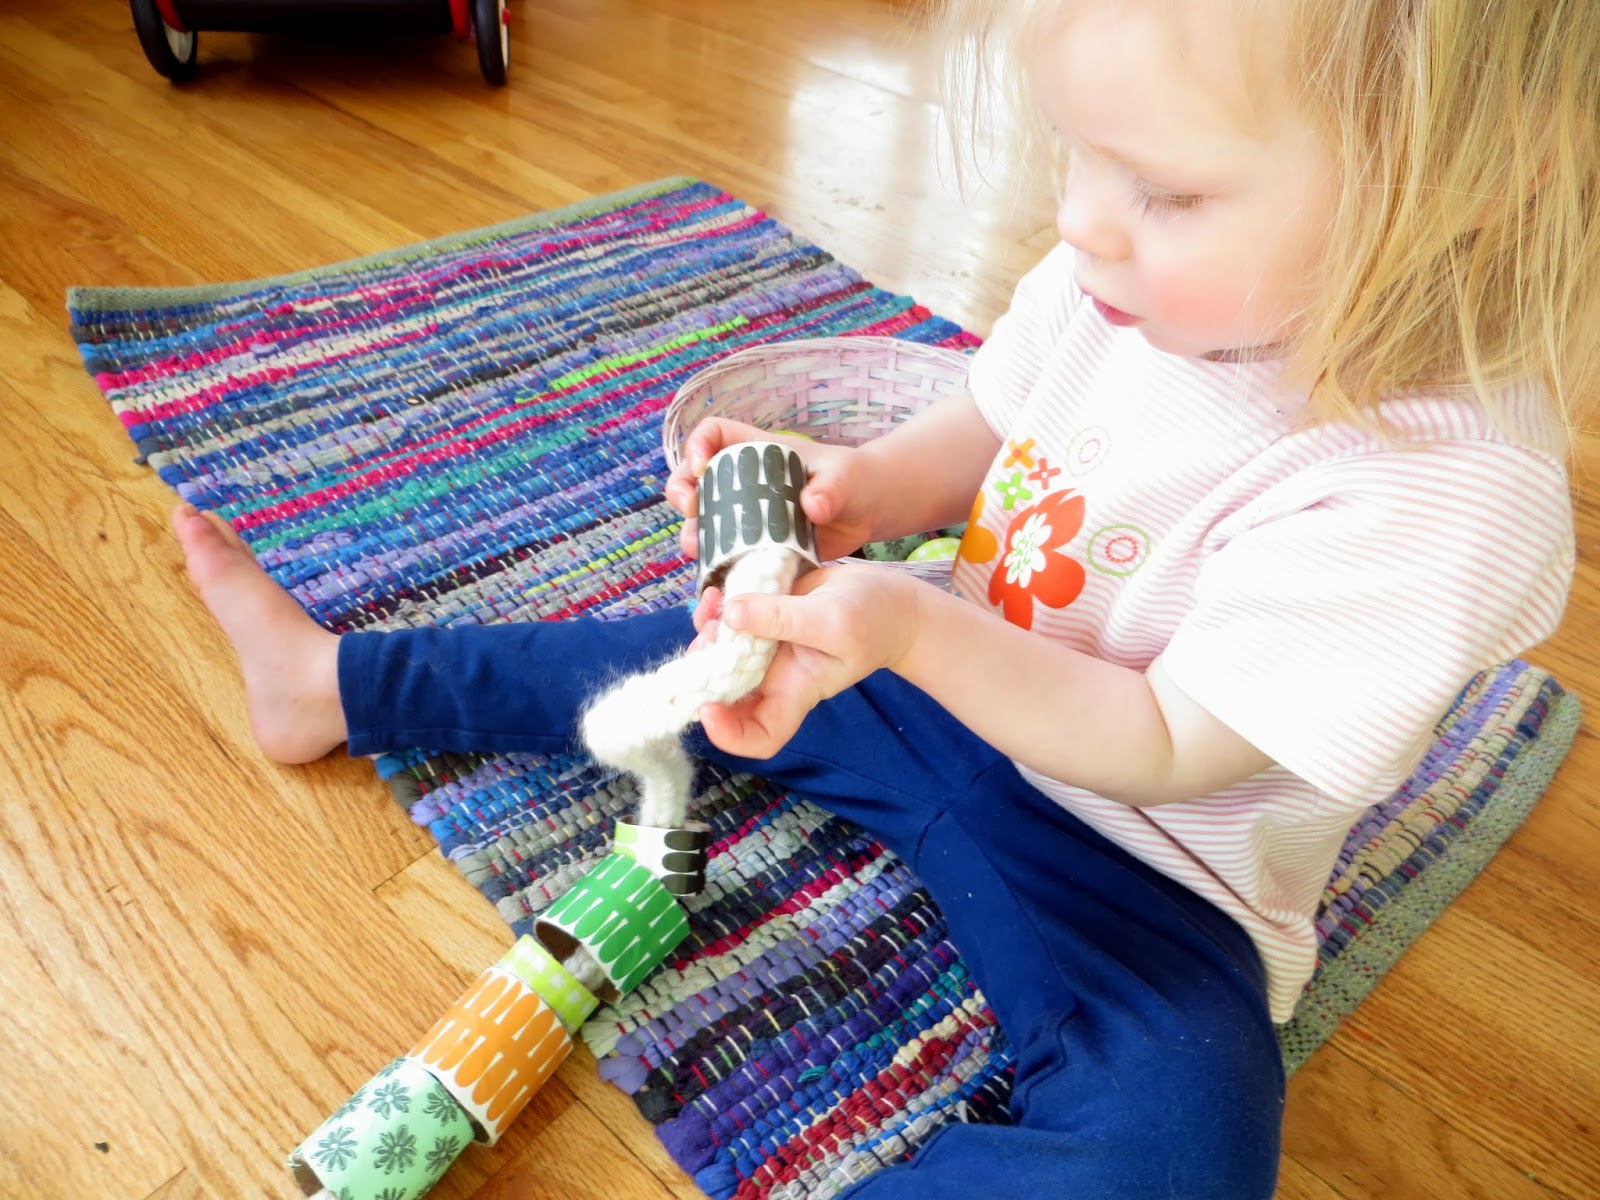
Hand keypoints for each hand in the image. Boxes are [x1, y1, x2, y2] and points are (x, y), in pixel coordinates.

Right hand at [664, 418, 881, 562]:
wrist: (865, 512)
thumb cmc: (853, 480)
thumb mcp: (845, 478)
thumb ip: (831, 487)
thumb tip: (813, 505)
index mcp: (759, 452)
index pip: (715, 434)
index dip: (698, 444)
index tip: (702, 466)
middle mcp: (744, 481)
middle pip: (695, 478)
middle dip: (682, 490)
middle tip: (690, 507)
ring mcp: (746, 514)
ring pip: (704, 520)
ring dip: (693, 532)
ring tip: (695, 547)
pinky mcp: (755, 544)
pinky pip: (725, 552)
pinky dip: (716, 562)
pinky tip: (715, 573)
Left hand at [691, 562, 920, 758]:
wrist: (888, 599)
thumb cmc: (872, 622)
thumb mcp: (833, 621)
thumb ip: (784, 618)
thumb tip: (732, 614)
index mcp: (795, 691)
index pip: (761, 736)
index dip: (730, 734)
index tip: (708, 708)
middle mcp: (774, 676)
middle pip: (726, 694)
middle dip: (704, 671)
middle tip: (705, 639)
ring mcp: (766, 648)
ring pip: (719, 654)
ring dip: (706, 634)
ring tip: (711, 606)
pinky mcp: (764, 619)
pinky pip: (728, 622)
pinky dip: (716, 609)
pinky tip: (717, 592)